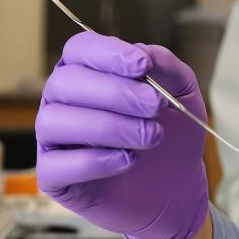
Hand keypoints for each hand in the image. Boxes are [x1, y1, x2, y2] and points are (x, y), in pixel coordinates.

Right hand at [35, 31, 208, 238]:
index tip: (142, 66)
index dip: (106, 54)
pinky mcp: (54, 177)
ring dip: (109, 126)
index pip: (79, 49)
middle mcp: (64, 102)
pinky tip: (127, 160)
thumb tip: (144, 52)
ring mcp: (54, 140)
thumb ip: (169, 69)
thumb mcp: (184, 97)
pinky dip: (94, 160)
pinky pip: (56, 164)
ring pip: (56, 120)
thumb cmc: (174, 137)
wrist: (177, 189)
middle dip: (115, 92)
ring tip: (150, 137)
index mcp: (90, 74)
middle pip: (65, 82)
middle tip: (154, 106)